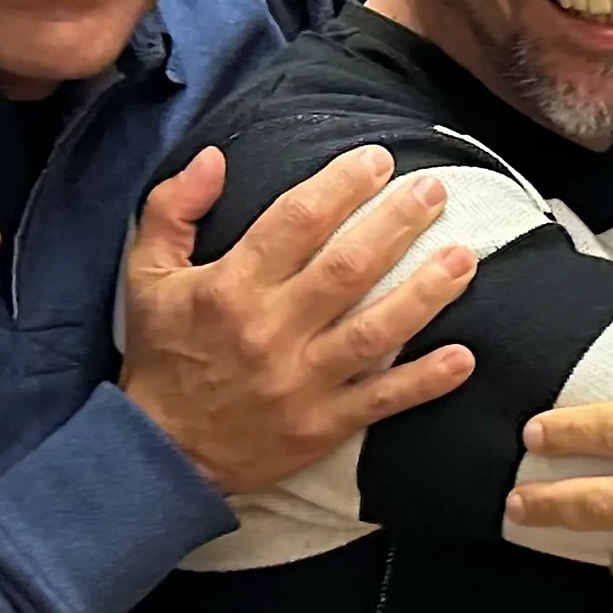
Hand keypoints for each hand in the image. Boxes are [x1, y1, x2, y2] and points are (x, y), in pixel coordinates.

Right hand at [120, 144, 477, 494]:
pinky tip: (463, 357)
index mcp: (230, 287)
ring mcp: (300, 382)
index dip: (341, 185)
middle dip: (396, 224)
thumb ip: (172, 208)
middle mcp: (270, 330)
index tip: (378, 160)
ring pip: (374, 330)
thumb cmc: (161, 355)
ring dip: (425, 293)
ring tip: (465, 257)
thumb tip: (213, 157)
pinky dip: (424, 381)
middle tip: (435, 192)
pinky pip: (380, 401)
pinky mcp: (321, 426)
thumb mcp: (146, 275)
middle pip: (347, 268)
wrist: (159, 454)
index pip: (295, 221)